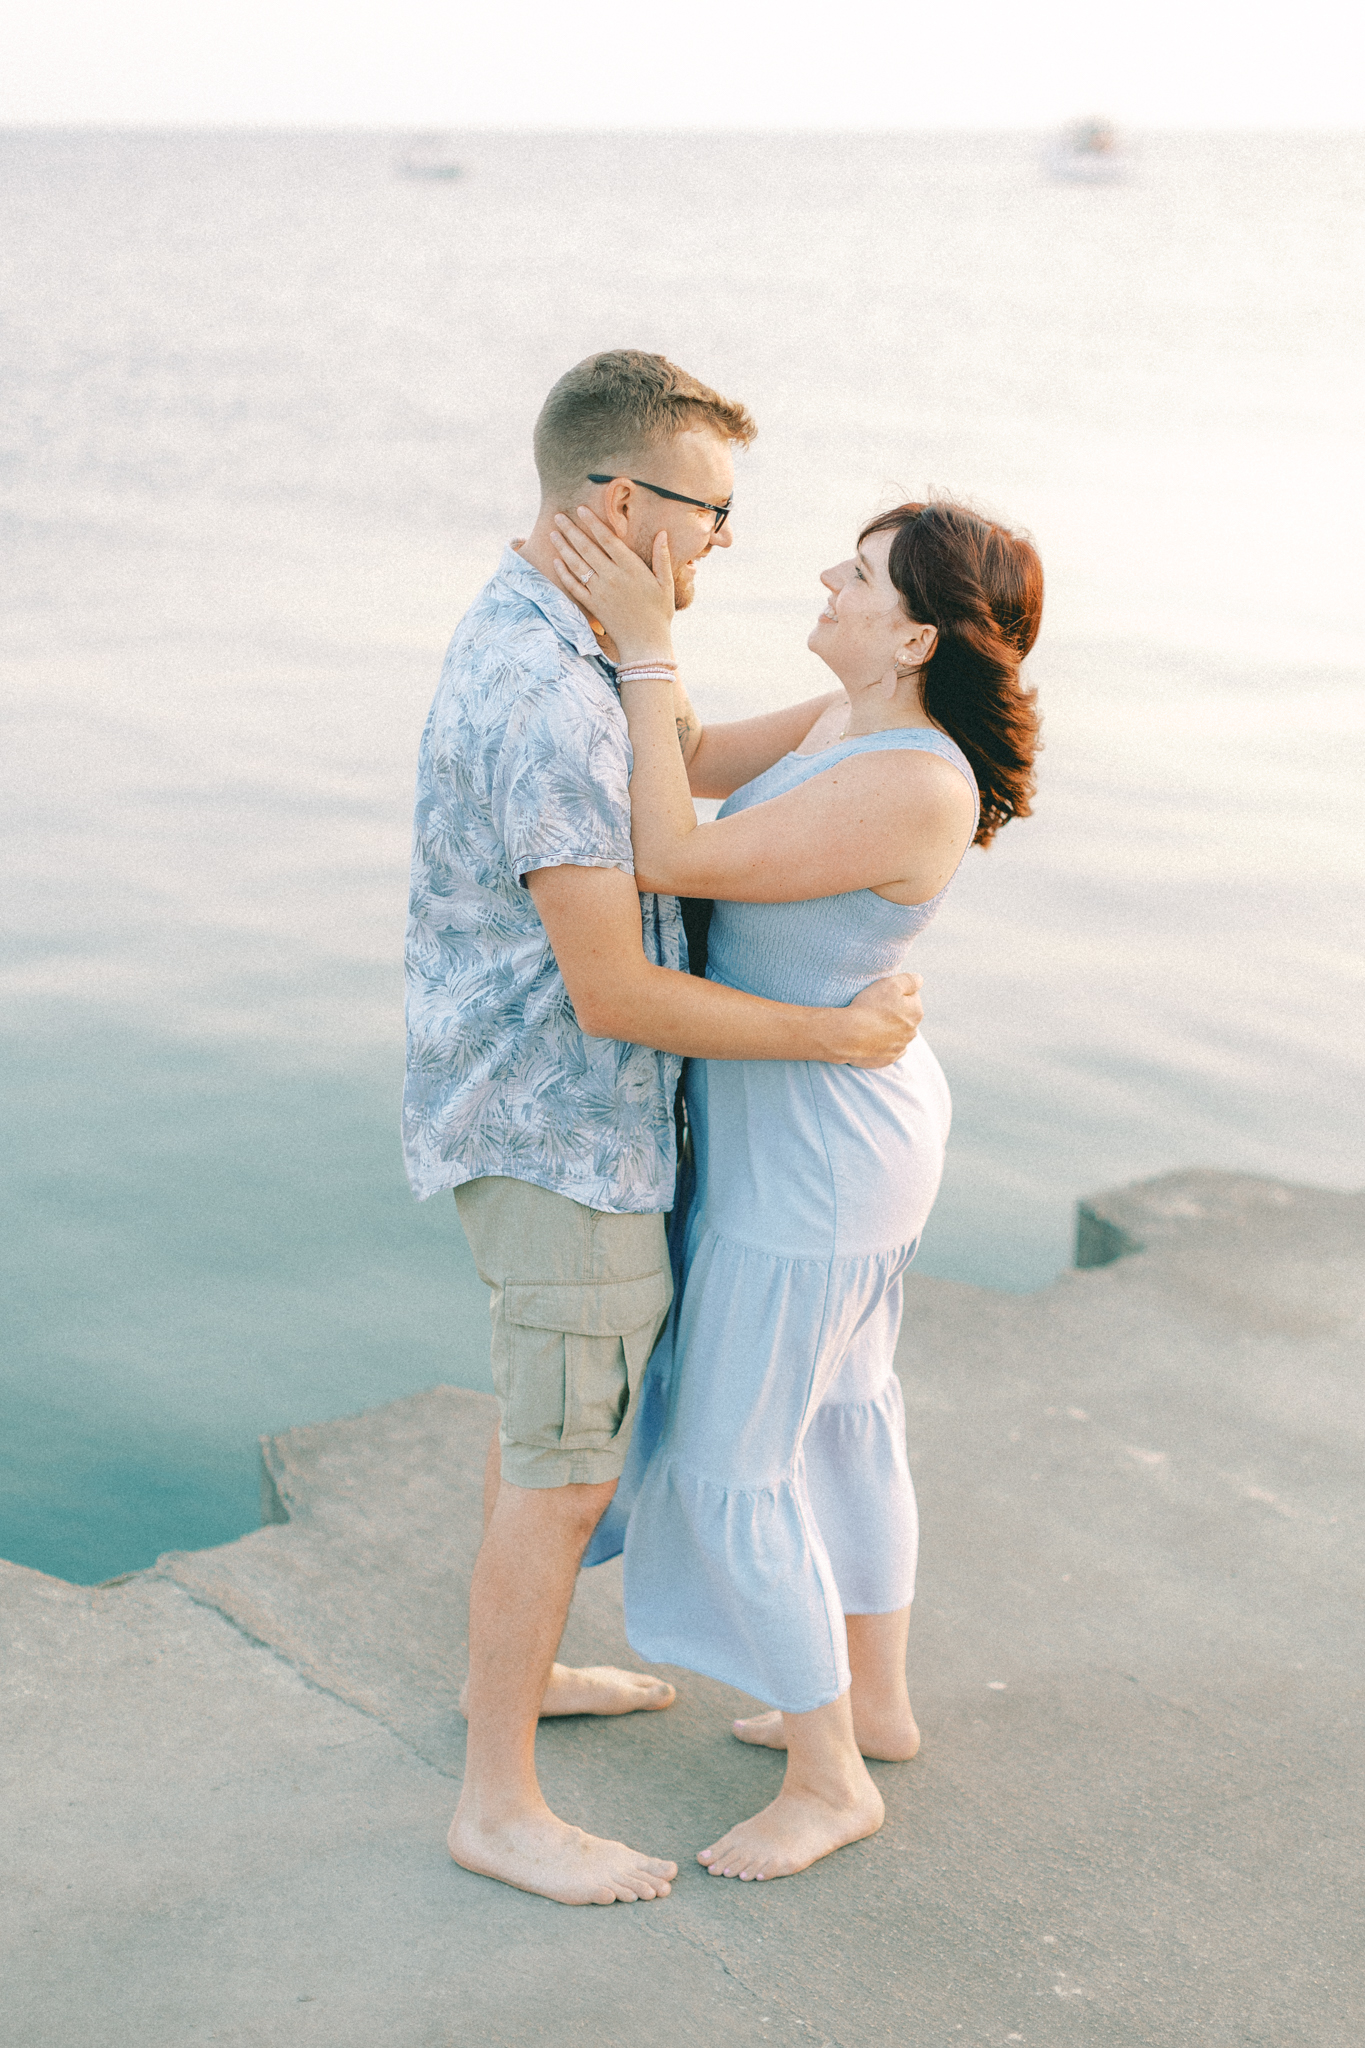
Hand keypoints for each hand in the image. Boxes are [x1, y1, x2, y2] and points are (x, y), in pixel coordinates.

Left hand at [550, 508, 675, 664]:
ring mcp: (600, 591)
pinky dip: (564, 573)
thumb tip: (663, 532)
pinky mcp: (592, 605)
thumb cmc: (659, 613)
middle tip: (558, 516)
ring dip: (563, 547)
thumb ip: (662, 557)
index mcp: (631, 568)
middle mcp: (612, 576)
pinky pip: (574, 586)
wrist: (645, 643)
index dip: (593, 522)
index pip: (607, 539)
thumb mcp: (665, 584)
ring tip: (553, 533)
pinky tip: (556, 561)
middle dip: (571, 530)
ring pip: (577, 564)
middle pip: (587, 548)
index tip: (581, 509)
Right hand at [842, 974, 923, 1067]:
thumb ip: (910, 980)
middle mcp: (912, 1032)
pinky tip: (871, 1039)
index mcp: (916, 1013)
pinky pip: (888, 1049)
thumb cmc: (870, 1007)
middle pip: (905, 1017)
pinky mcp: (887, 1059)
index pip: (912, 997)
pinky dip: (882, 1044)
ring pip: (897, 1034)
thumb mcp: (891, 984)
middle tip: (875, 1008)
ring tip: (871, 1023)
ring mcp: (900, 1047)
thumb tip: (919, 981)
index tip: (882, 996)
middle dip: (894, 1013)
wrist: (849, 1035)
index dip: (897, 994)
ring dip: (888, 1029)